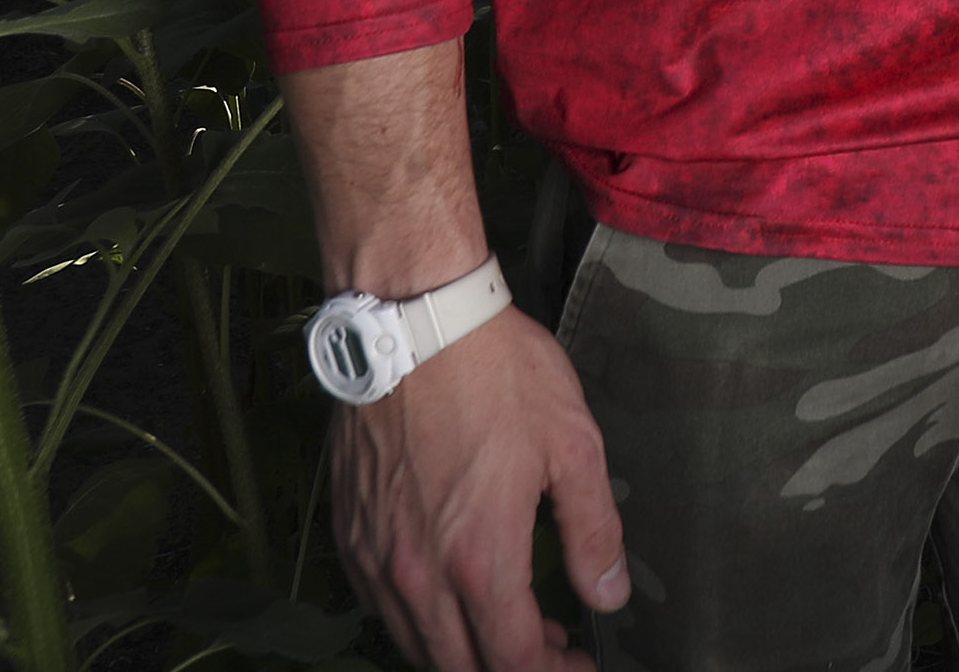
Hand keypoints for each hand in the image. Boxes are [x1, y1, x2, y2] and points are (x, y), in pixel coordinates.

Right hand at [332, 310, 627, 671]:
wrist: (411, 322)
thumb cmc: (494, 372)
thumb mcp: (572, 443)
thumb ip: (592, 530)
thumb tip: (608, 594)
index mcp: (480, 558)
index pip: (515, 661)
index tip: (579, 664)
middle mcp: (418, 573)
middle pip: (460, 668)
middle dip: (510, 668)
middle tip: (550, 646)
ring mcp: (376, 557)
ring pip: (415, 644)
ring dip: (463, 651)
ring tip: (507, 622)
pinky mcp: (350, 533)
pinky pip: (379, 607)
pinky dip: (418, 620)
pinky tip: (450, 592)